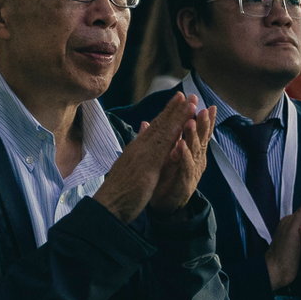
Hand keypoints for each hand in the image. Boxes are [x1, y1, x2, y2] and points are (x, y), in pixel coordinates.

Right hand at [93, 93, 198, 223]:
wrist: (108, 204)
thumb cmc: (117, 190)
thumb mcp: (127, 166)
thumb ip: (135, 151)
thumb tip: (140, 135)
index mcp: (136, 148)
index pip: (153, 128)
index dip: (166, 114)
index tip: (177, 102)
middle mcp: (139, 146)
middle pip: (160, 124)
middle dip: (175, 109)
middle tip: (190, 95)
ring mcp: (144, 153)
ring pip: (164, 129)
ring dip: (179, 114)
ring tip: (192, 102)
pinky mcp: (149, 164)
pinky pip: (166, 144)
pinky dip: (176, 131)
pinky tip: (185, 123)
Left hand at [149, 103, 215, 216]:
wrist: (163, 206)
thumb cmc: (164, 181)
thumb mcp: (162, 157)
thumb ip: (161, 140)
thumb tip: (148, 123)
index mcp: (189, 152)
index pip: (196, 132)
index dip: (201, 119)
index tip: (206, 104)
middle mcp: (193, 160)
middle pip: (200, 139)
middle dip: (203, 123)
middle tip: (206, 108)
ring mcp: (190, 172)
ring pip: (193, 151)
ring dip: (193, 136)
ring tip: (191, 122)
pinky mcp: (184, 183)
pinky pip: (184, 167)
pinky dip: (183, 156)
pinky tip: (181, 146)